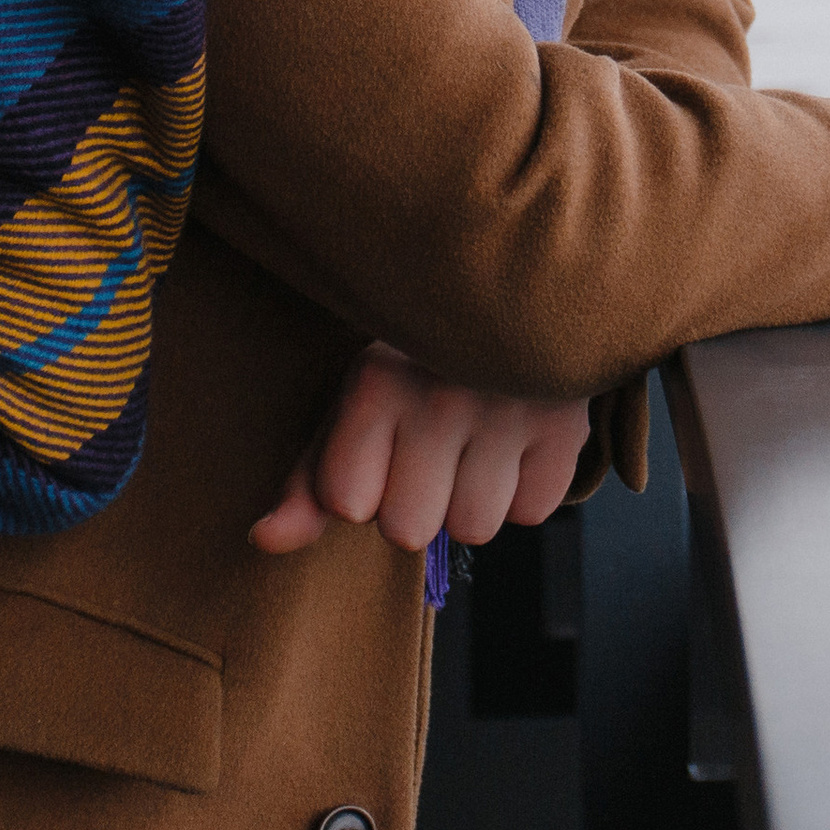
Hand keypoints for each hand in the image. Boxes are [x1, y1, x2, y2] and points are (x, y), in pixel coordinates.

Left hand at [249, 342, 591, 556]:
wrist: (512, 289)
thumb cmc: (418, 361)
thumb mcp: (355, 404)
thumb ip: (309, 480)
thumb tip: (263, 540)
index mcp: (376, 379)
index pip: (345, 501)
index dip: (359, 486)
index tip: (377, 443)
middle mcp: (440, 394)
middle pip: (406, 530)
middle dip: (416, 500)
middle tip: (431, 444)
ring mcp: (508, 410)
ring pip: (472, 528)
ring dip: (472, 497)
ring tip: (476, 439)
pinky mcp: (565, 425)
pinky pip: (532, 512)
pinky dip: (525, 486)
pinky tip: (516, 438)